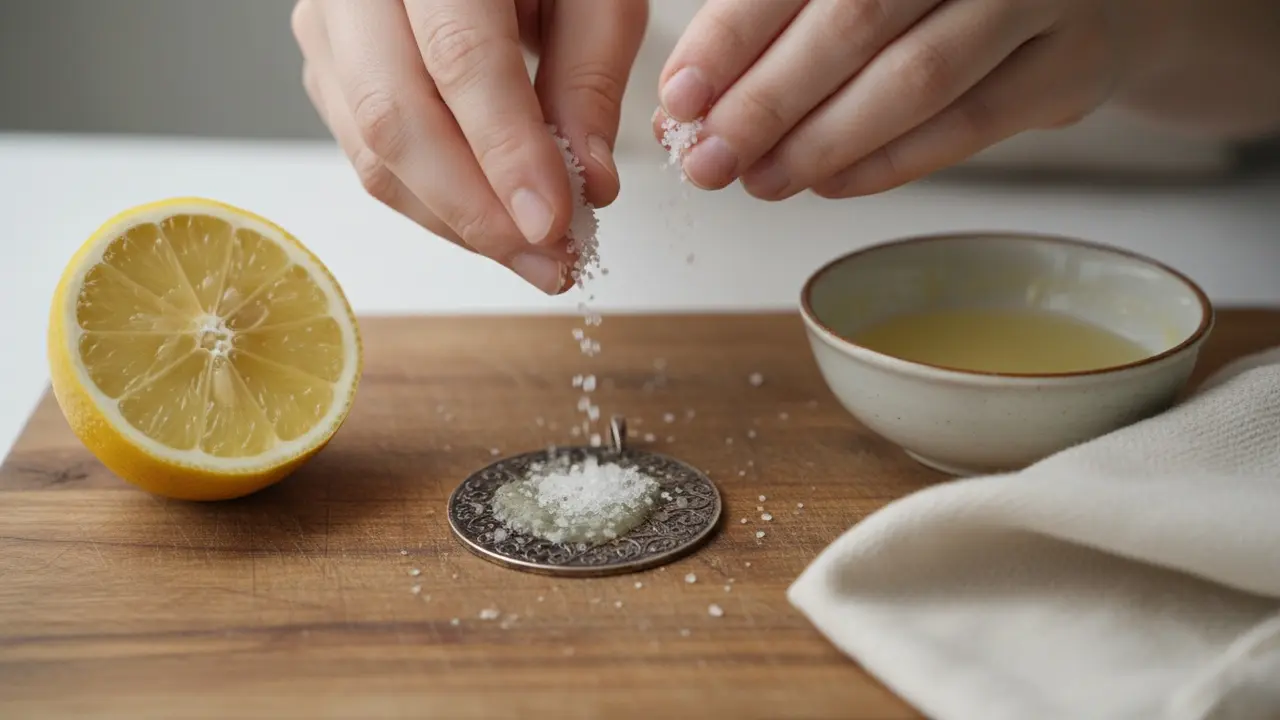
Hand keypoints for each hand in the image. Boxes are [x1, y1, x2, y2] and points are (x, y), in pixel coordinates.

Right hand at [292, 0, 646, 293]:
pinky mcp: (326, 70)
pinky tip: (492, 224)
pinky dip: (435, 205)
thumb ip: (590, 76)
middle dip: (476, 210)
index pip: (460, 56)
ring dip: (457, 222)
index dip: (506, 150)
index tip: (553, 221)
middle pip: (393, 116)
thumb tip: (588, 185)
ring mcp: (327, 27)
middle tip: (550, 260)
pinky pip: (368, 159)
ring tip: (533, 256)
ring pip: (373, 152)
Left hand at [656, 0, 1165, 198]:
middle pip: (855, 20)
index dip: (731, 36)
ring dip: (823, 142)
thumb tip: (686, 106)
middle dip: (768, 102)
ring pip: (916, 79)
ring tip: (760, 180)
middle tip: (709, 160)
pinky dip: (890, 162)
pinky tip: (830, 183)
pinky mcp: (1073, 64)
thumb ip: (778, 22)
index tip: (680, 96)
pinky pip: (971, 125)